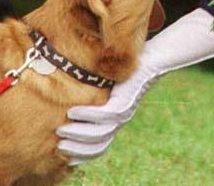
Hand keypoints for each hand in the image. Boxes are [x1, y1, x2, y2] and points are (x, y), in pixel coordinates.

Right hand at [56, 8, 213, 163]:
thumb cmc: (129, 67)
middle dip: (77, 149)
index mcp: (117, 119)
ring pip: (100, 133)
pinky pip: (105, 115)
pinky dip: (87, 116)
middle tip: (58, 145)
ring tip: (61, 129)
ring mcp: (125, 111)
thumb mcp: (108, 84)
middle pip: (98, 144)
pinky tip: (73, 111)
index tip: (65, 156)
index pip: (100, 146)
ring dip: (79, 134)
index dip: (83, 154)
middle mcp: (122, 119)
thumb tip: (68, 97)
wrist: (155, 57)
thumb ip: (94, 93)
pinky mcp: (126, 100)